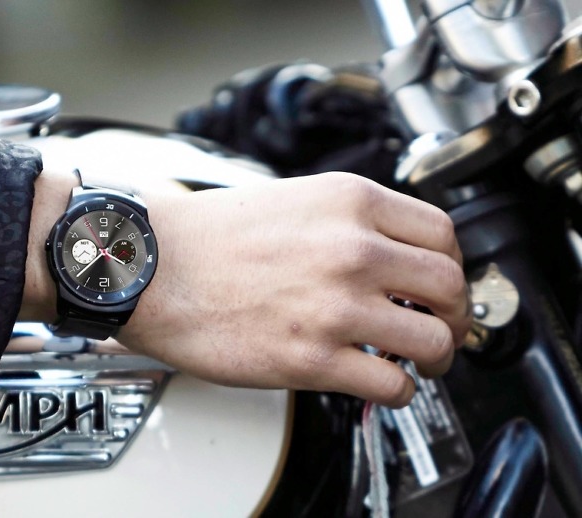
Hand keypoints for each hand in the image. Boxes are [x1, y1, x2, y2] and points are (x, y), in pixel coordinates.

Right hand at [117, 172, 471, 407]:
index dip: (450, 265)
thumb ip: (347, 220)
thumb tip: (387, 253)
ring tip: (417, 362)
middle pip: (449, 286)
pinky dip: (398, 390)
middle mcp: (352, 249)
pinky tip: (380, 383)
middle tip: (442, 327)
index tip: (441, 285)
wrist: (149, 267)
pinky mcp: (312, 358)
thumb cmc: (204, 237)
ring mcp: (335, 305)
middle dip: (454, 314)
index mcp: (349, 201)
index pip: (441, 233)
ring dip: (435, 357)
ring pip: (433, 339)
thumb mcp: (290, 199)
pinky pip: (391, 384)